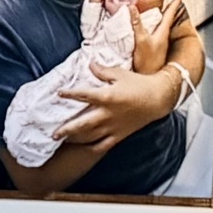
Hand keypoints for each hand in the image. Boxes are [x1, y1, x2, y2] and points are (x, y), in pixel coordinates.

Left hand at [54, 64, 180, 146]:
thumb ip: (102, 71)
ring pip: (90, 137)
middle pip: (82, 124)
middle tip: (53, 133)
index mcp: (107, 97)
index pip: (83, 95)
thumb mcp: (120, 74)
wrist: (159, 98)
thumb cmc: (140, 84)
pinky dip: (91, 148)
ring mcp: (113, 127)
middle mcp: (108, 114)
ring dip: (75, 139)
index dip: (69, 94)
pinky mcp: (119, 135)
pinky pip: (103, 145)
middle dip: (66, 129)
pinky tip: (82, 148)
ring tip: (63, 140)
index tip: (58, 93)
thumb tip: (89, 64)